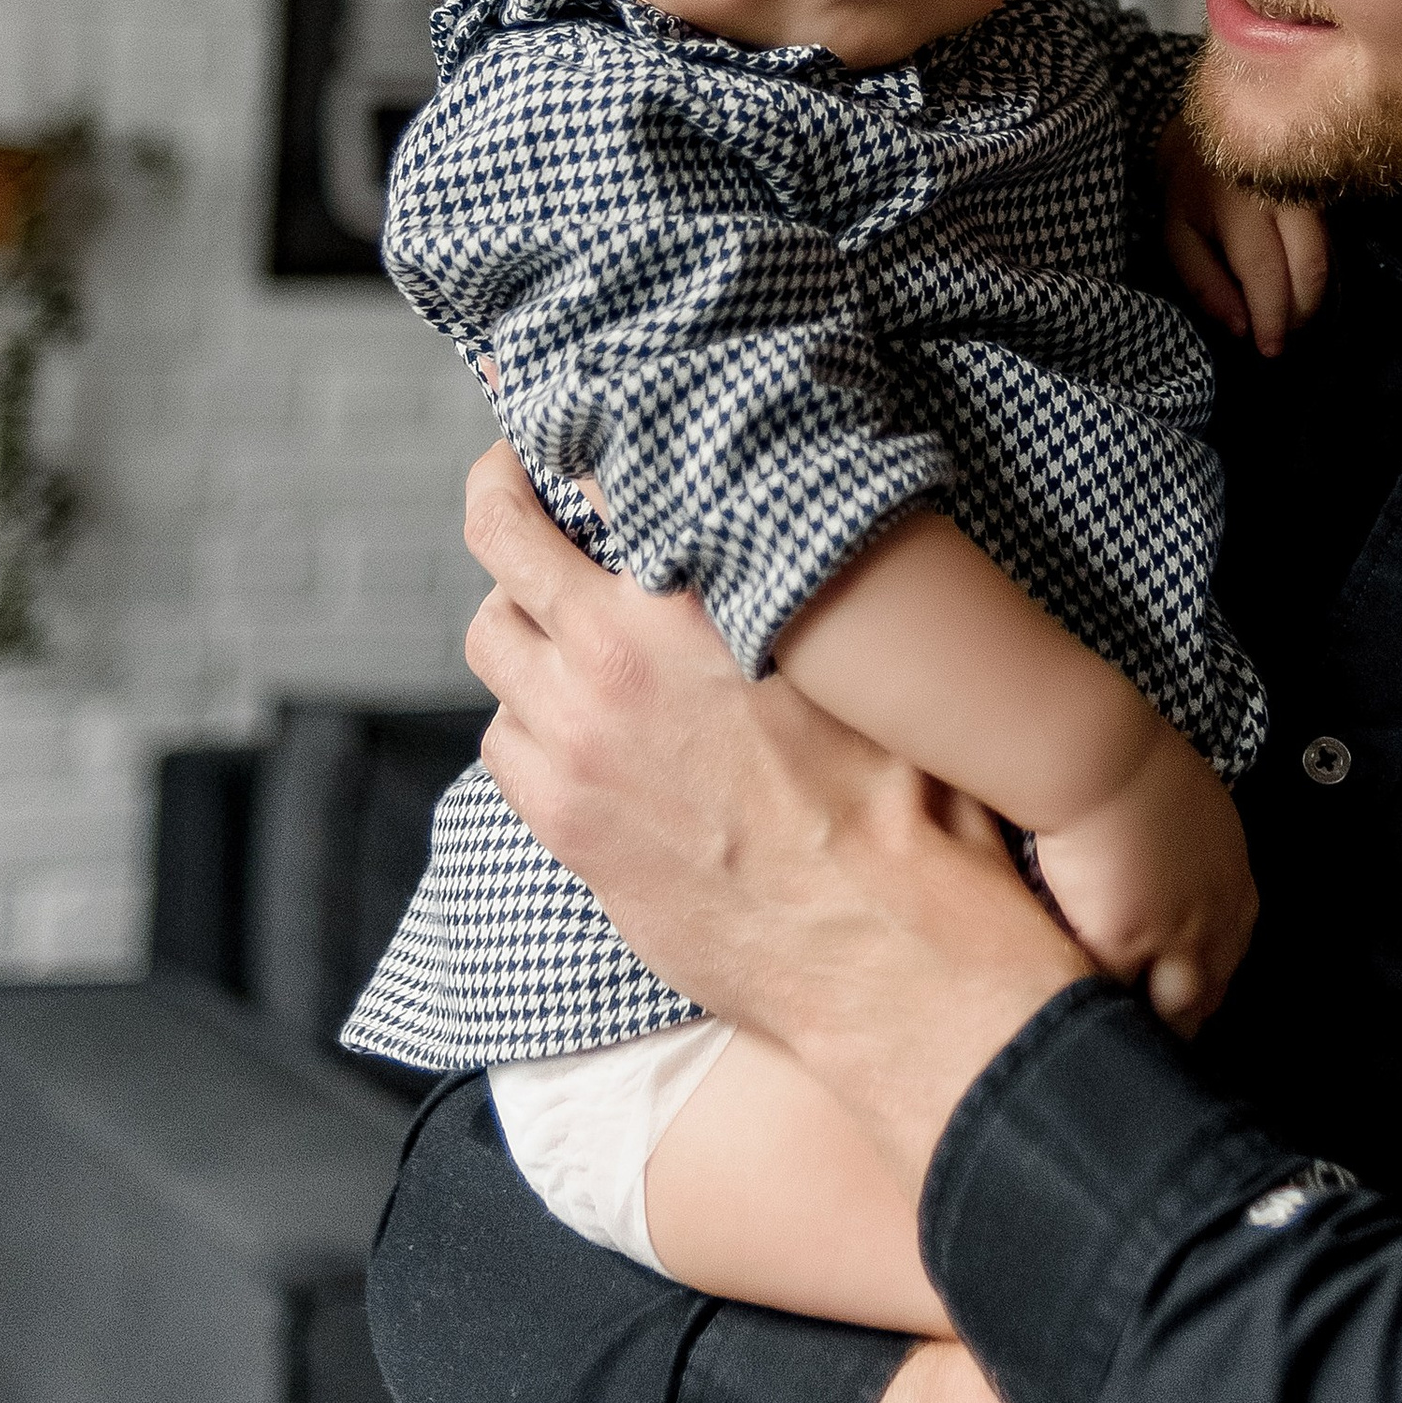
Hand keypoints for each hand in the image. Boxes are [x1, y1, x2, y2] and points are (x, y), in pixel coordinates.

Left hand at [463, 447, 1083, 1190]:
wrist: (892, 950)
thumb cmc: (906, 799)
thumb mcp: (858, 657)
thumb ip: (780, 583)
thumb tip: (757, 531)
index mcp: (682, 603)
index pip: (556, 495)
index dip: (533, 464)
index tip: (546, 452)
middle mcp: (609, 666)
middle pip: (498, 561)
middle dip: (510, 527)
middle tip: (534, 517)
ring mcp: (577, 753)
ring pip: (495, 657)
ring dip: (527, 638)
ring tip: (579, 642)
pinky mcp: (570, 830)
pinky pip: (506, 749)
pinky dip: (531, 726)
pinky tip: (586, 732)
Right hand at [1033, 723, 1257, 1036]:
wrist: (1100, 755)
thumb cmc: (1131, 761)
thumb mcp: (1190, 805)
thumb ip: (1192, 848)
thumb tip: (1171, 861)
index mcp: (1234, 881)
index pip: (1231, 948)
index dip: (1205, 972)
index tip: (1183, 988)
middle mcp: (1217, 917)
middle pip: (1210, 989)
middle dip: (1187, 1011)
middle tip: (1157, 1034)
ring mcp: (1174, 938)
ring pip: (1174, 1009)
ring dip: (1152, 1025)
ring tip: (1122, 1044)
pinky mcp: (1125, 947)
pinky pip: (1115, 995)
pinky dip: (1100, 1006)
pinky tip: (1083, 1022)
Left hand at [1158, 118, 1328, 357]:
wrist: (1218, 120)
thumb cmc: (1192, 184)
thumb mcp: (1178, 234)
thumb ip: (1204, 284)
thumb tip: (1241, 329)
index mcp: (1237, 204)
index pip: (1265, 272)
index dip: (1272, 317)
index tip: (1270, 349)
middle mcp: (1282, 194)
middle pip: (1309, 269)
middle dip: (1299, 315)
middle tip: (1282, 337)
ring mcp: (1310, 189)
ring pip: (1328, 258)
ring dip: (1314, 300)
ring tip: (1290, 318)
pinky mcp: (1325, 190)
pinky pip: (1332, 244)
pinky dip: (1321, 275)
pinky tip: (1303, 289)